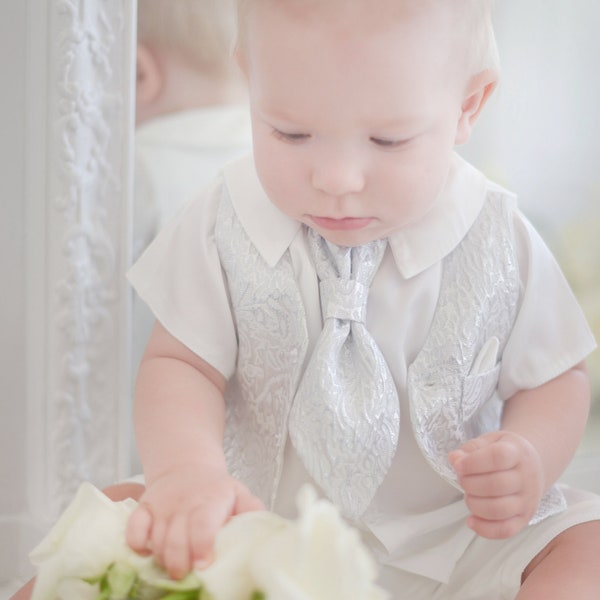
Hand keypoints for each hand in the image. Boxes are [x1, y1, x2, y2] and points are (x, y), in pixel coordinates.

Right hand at [125, 463, 263, 578]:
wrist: (188, 467)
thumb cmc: (217, 490)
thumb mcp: (240, 494)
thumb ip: (252, 511)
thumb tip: (265, 531)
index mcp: (212, 500)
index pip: (203, 524)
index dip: (201, 545)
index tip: (203, 564)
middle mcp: (185, 503)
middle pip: (176, 539)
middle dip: (179, 563)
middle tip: (185, 574)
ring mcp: (162, 506)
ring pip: (156, 539)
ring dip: (162, 558)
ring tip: (174, 566)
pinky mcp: (144, 508)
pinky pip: (133, 529)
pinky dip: (136, 543)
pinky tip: (147, 551)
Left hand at [448, 430, 544, 538]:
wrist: (535, 464)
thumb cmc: (508, 452)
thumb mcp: (490, 441)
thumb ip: (471, 449)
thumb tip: (454, 459)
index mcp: (517, 453)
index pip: (497, 457)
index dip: (473, 462)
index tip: (458, 465)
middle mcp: (526, 478)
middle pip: (496, 485)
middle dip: (470, 484)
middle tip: (462, 479)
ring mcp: (527, 500)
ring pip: (499, 510)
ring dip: (474, 505)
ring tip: (469, 495)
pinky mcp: (524, 518)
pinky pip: (506, 530)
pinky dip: (485, 529)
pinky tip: (471, 520)